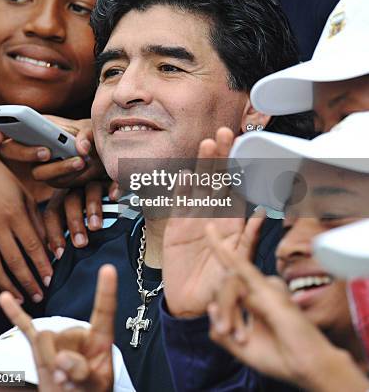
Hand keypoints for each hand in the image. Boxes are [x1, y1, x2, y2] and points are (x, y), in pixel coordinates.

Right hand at [0, 116, 104, 188]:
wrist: (100, 151)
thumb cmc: (87, 134)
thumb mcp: (89, 128)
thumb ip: (85, 134)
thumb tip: (81, 147)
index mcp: (32, 126)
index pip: (2, 128)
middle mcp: (30, 146)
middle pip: (12, 152)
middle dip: (26, 152)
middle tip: (47, 152)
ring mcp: (39, 165)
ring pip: (37, 172)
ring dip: (57, 167)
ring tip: (79, 160)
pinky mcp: (52, 179)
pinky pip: (55, 181)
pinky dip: (69, 174)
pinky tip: (83, 166)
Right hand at [0, 144, 51, 301]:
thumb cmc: (0, 178)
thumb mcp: (24, 194)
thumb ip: (36, 220)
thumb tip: (49, 245)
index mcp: (14, 213)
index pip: (33, 247)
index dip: (42, 266)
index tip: (50, 279)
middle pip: (15, 262)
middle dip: (29, 283)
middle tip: (39, 296)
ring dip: (9, 287)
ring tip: (21, 298)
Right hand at [0, 265, 115, 391]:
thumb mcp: (95, 387)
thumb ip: (82, 372)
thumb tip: (61, 358)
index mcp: (100, 339)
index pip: (104, 311)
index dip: (106, 290)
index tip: (108, 269)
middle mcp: (79, 334)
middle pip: (64, 334)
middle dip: (63, 362)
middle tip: (71, 382)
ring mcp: (58, 339)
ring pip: (45, 339)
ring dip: (48, 363)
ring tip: (60, 379)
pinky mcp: (40, 347)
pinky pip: (26, 328)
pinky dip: (16, 314)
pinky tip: (6, 299)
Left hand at [43, 181, 118, 256]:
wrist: (107, 182)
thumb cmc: (87, 210)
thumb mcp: (74, 220)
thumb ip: (65, 232)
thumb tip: (58, 255)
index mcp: (62, 198)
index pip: (52, 213)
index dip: (54, 233)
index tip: (61, 254)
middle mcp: (76, 187)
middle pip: (71, 201)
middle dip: (74, 223)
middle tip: (81, 243)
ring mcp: (95, 180)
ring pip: (91, 190)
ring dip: (93, 208)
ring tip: (96, 226)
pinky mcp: (112, 178)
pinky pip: (113, 180)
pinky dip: (114, 188)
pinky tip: (114, 197)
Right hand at [163, 127, 263, 317]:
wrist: (192, 306)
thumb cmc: (221, 287)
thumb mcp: (239, 263)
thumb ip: (248, 238)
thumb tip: (263, 212)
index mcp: (234, 222)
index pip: (237, 188)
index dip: (240, 167)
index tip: (245, 146)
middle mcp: (215, 215)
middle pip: (218, 179)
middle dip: (221, 156)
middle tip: (224, 133)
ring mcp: (194, 218)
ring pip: (199, 185)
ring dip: (202, 165)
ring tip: (207, 144)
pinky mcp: (177, 226)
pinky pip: (179, 203)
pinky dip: (181, 189)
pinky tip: (184, 174)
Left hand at [206, 224, 368, 391]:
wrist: (306, 367)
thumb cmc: (280, 356)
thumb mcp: (241, 347)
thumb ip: (221, 331)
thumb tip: (209, 306)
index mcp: (253, 297)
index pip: (229, 278)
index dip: (219, 259)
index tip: (210, 231)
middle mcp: (259, 288)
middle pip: (226, 285)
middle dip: (222, 310)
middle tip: (226, 332)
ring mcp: (264, 287)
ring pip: (230, 284)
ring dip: (228, 309)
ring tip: (235, 334)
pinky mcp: (268, 291)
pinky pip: (245, 270)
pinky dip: (231, 257)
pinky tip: (219, 244)